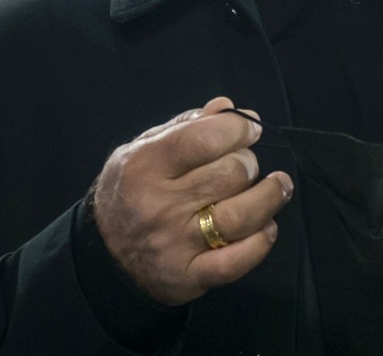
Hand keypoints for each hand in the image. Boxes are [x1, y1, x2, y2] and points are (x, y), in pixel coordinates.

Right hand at [91, 96, 294, 305]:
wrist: (104, 255)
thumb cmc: (131, 191)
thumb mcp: (143, 148)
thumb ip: (186, 126)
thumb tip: (228, 107)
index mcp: (144, 166)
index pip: (204, 140)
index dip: (237, 129)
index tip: (250, 129)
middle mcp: (159, 205)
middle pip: (229, 175)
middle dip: (249, 163)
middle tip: (247, 164)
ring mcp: (175, 243)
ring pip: (240, 216)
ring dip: (269, 197)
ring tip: (278, 186)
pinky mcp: (189, 275)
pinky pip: (236, 262)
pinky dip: (261, 242)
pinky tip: (267, 226)